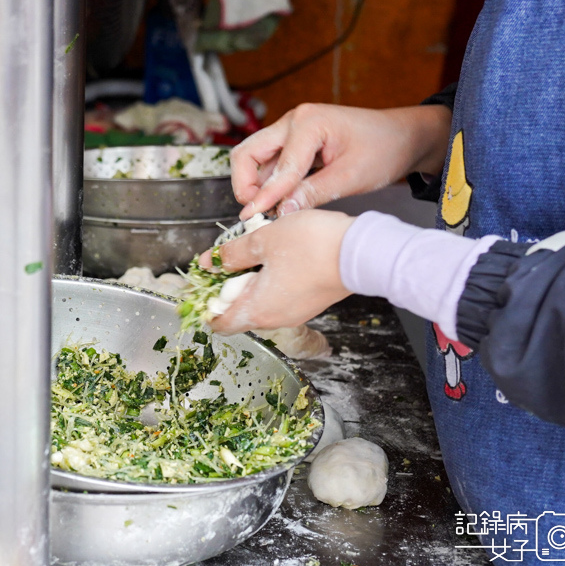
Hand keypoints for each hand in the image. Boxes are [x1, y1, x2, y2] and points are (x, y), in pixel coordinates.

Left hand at [199, 210, 354, 334]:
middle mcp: (275, 319)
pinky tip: (278, 256)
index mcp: (256, 310)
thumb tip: (209, 261)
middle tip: (229, 260)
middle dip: (228, 289)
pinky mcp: (309, 303)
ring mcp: (295, 313)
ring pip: (261, 304)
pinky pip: (281, 298)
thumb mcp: (262, 240)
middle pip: (239, 313)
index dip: (205, 306)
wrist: (361, 252)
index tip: (203, 285)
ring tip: (256, 252)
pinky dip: (272, 282)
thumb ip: (231, 253)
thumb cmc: (312, 246)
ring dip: (251, 282)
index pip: (219, 325)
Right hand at [230, 102, 450, 218]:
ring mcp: (292, 130)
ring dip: (256, 184)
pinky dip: (269, 183)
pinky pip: (270, 163)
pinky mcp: (296, 142)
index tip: (251, 218)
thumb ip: (313, 193)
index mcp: (308, 122)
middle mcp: (294, 121)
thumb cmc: (384, 149)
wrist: (404, 138)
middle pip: (248, 153)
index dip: (265, 197)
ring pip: (255, 159)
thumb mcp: (351, 177)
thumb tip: (281, 212)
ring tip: (268, 210)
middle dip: (245, 184)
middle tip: (254, 211)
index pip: (278, 167)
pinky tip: (280, 201)